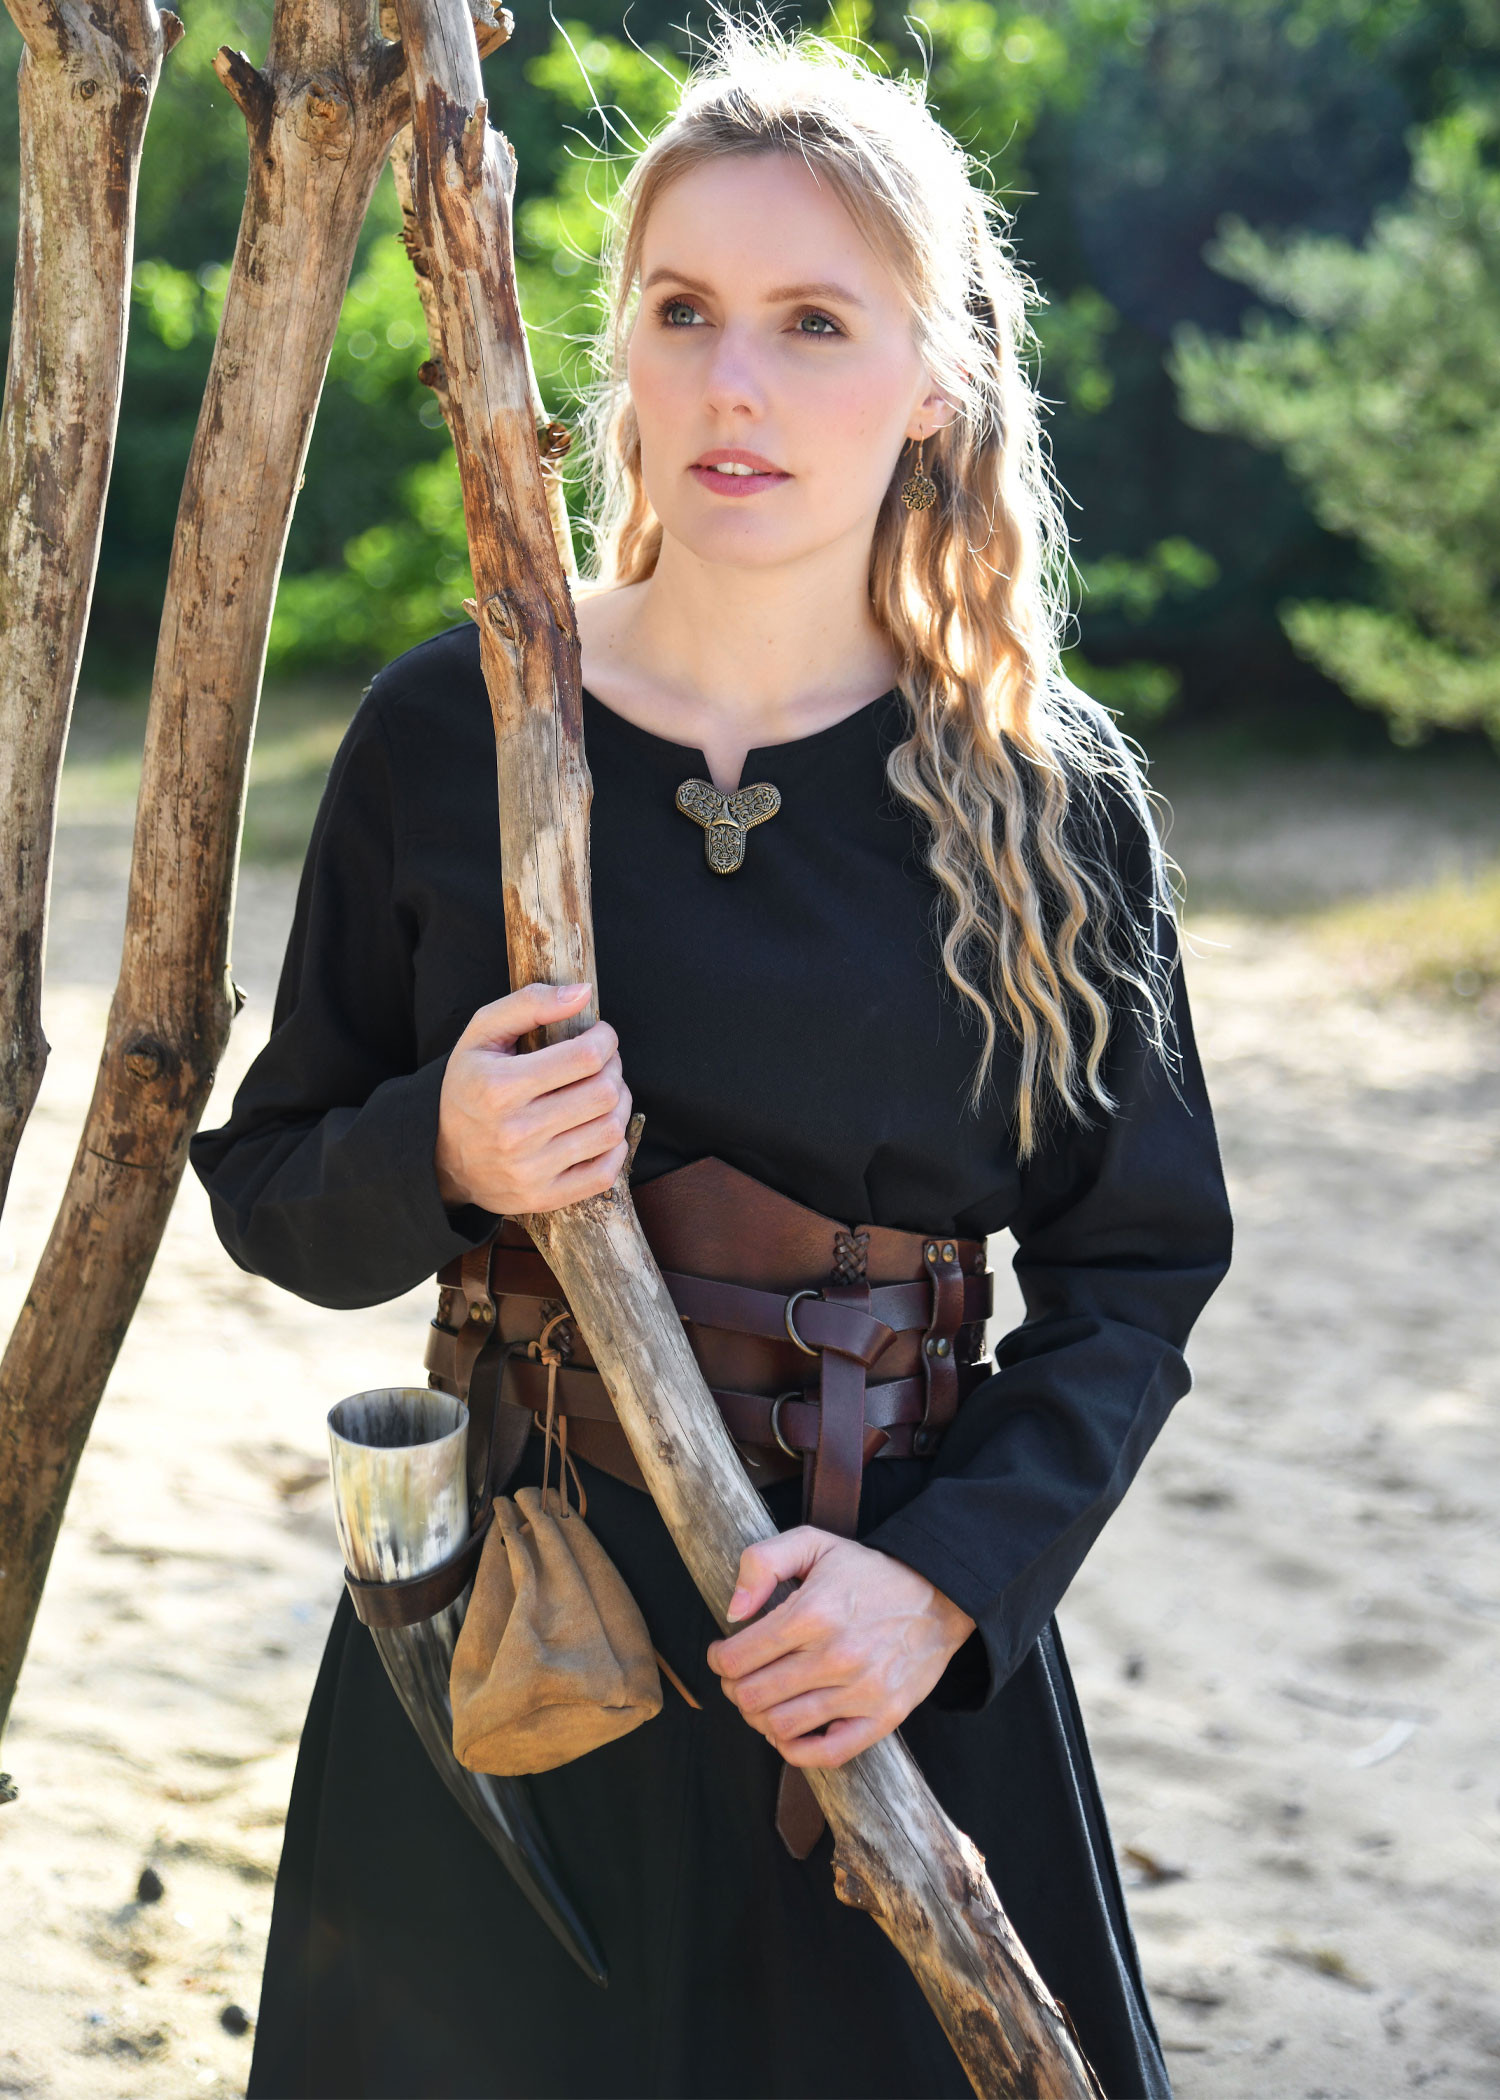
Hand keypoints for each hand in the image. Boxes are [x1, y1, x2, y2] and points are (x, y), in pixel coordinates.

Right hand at [434, 981, 632, 1213]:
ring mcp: (530, 1170)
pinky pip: (605, 1172)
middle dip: (614, 1069)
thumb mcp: (482, 1034)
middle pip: (603, 1093)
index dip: (605, 1040)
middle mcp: (515, 1133)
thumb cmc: (470, 1085)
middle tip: (602, 1064)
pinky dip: (614, 1147)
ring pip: (611, 1130)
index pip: (586, 1057)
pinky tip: (598, 1128)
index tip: (599, 1036)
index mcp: (499, 1087)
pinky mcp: (543, 1198)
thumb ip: (530, 1003)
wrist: (443, 1156)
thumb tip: (583, 992)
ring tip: (602, 1093)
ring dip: (619, 1104)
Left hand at [704, 1527, 976, 1767]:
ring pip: (780, 1727)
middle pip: (752, 1696)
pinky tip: (789, 1728)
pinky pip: (825, 1754)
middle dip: (734, 1688)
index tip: (724, 1652)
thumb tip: (733, 1612)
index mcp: (813, 1613)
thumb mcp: (814, 1543)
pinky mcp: (883, 1718)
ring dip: (758, 1717)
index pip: (737, 1658)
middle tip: (740, 1676)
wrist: (938, 1595)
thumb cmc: (869, 1572)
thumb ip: (762, 1563)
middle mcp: (836, 1656)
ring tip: (764, 1698)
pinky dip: (796, 1749)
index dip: (719, 1658)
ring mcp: (862, 1692)